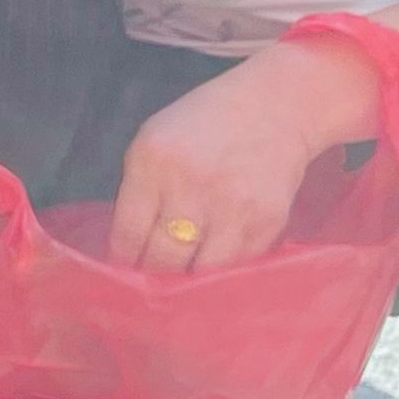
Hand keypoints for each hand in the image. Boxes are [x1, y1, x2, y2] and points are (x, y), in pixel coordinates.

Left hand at [109, 39, 375, 271]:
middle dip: (152, 279)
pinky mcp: (267, 221)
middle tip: (147, 290)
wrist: (276, 107)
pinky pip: (237, 264)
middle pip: (162, 258)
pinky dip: (222, 273)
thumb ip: (138, 191)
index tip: (121, 275)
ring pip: (200, 271)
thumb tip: (127, 250)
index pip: (128, 234)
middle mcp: (191, 187)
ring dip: (188, 285)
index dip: (123, 262)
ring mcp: (232, 207)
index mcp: (153, 164)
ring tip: (180, 288)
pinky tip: (213, 274)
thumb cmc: (203, 124)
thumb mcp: (153, 142)